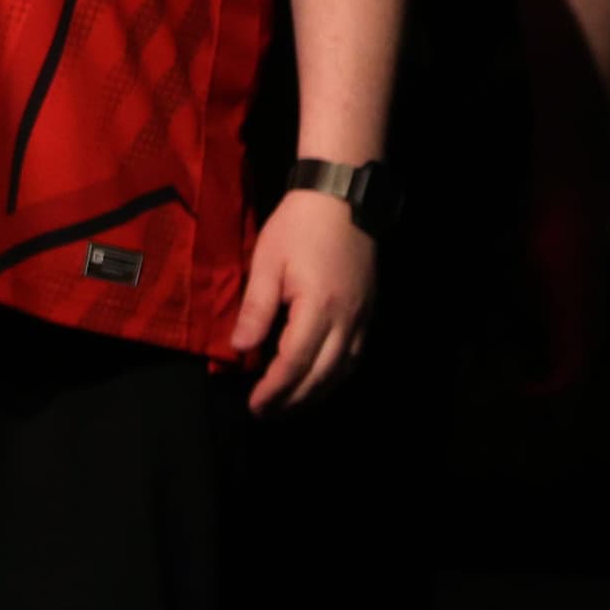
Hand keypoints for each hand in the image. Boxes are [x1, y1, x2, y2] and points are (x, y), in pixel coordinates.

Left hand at [232, 189, 373, 415]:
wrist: (342, 194)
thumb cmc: (299, 225)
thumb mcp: (268, 262)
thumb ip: (256, 309)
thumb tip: (240, 349)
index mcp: (318, 308)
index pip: (294, 364)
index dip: (274, 390)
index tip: (255, 405)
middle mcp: (346, 320)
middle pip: (321, 376)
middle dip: (293, 401)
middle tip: (266, 414)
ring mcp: (362, 317)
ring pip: (343, 372)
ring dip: (316, 394)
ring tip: (289, 405)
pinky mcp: (368, 311)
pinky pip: (355, 356)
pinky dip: (336, 376)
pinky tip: (319, 380)